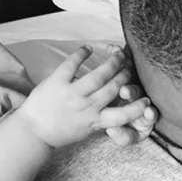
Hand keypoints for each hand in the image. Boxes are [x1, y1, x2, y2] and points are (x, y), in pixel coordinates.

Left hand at [17, 46, 150, 147]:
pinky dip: (81, 54)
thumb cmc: (61, 132)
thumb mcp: (86, 131)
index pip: (123, 115)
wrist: (34, 132)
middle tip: (131, 67)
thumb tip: (118, 108)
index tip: (147, 100)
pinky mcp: (57, 83)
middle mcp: (86, 108)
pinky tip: (89, 48)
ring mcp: (72, 94)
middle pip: (113, 88)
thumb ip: (101, 119)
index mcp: (95, 122)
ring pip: (98, 75)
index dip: (138, 108)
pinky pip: (71, 64)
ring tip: (119, 55)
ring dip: (112, 63)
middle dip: (125, 76)